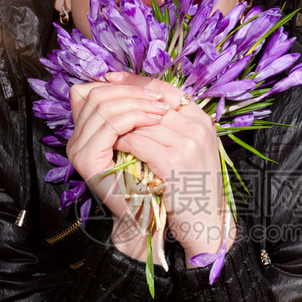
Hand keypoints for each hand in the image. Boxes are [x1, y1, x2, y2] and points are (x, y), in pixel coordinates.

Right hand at [67, 78, 169, 258]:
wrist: (147, 215)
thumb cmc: (149, 178)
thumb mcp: (143, 137)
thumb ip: (135, 112)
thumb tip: (143, 81)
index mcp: (86, 130)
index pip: (93, 90)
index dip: (122, 84)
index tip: (151, 91)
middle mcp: (76, 138)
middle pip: (96, 93)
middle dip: (131, 91)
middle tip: (158, 99)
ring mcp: (78, 149)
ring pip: (103, 106)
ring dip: (135, 102)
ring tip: (160, 110)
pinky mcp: (87, 160)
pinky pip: (109, 125)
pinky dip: (133, 117)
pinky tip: (153, 120)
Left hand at [101, 72, 235, 263]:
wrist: (205, 224)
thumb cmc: (191, 188)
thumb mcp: (188, 149)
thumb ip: (170, 126)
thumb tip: (135, 104)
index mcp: (202, 120)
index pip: (164, 88)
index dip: (135, 81)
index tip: (111, 78)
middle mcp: (198, 127)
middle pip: (149, 101)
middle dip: (120, 101)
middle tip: (97, 99)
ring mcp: (188, 143)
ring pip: (140, 121)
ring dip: (118, 125)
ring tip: (103, 128)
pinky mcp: (175, 162)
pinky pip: (138, 142)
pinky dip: (122, 144)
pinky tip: (113, 147)